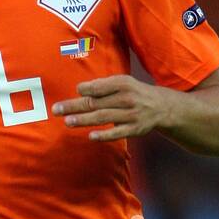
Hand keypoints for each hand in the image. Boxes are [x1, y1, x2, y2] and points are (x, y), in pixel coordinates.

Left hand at [52, 75, 170, 141]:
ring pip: (104, 117)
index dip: (86, 89)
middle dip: (75, 106)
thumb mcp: (123, 83)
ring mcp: (131, 115)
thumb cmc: (134, 93)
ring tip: (68, 121)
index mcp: (123, 84)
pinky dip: (104, 135)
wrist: (162, 107)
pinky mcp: (134, 129)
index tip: (74, 91)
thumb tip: (80, 90)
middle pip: (96, 103)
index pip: (100, 86)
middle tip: (57, 109)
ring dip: (84, 120)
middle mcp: (127, 98)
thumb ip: (103, 86)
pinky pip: (117, 133)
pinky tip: (91, 136)